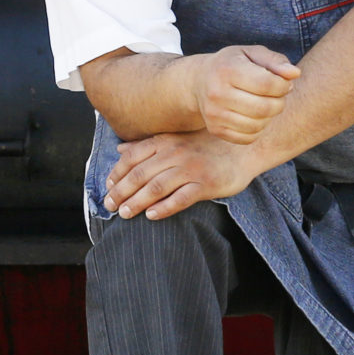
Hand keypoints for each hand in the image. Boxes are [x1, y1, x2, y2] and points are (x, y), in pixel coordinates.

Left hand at [104, 130, 267, 219]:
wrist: (246, 149)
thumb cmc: (208, 146)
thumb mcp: (177, 138)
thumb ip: (148, 145)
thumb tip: (120, 149)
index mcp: (167, 141)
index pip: (133, 157)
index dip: (116, 173)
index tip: (107, 187)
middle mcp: (176, 153)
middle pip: (140, 174)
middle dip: (121, 191)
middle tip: (109, 205)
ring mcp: (191, 169)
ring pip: (156, 187)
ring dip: (137, 201)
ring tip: (124, 213)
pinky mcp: (206, 184)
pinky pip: (181, 198)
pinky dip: (164, 207)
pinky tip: (152, 216)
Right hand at [189, 45, 299, 144]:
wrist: (200, 81)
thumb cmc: (234, 64)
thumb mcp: (253, 54)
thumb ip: (276, 61)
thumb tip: (295, 74)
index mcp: (227, 69)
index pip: (267, 84)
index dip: (284, 85)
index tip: (284, 83)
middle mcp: (217, 93)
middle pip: (264, 108)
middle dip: (280, 102)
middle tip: (278, 95)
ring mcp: (214, 114)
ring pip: (257, 125)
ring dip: (270, 117)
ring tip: (266, 104)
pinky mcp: (215, 130)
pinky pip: (248, 138)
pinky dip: (258, 129)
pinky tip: (255, 116)